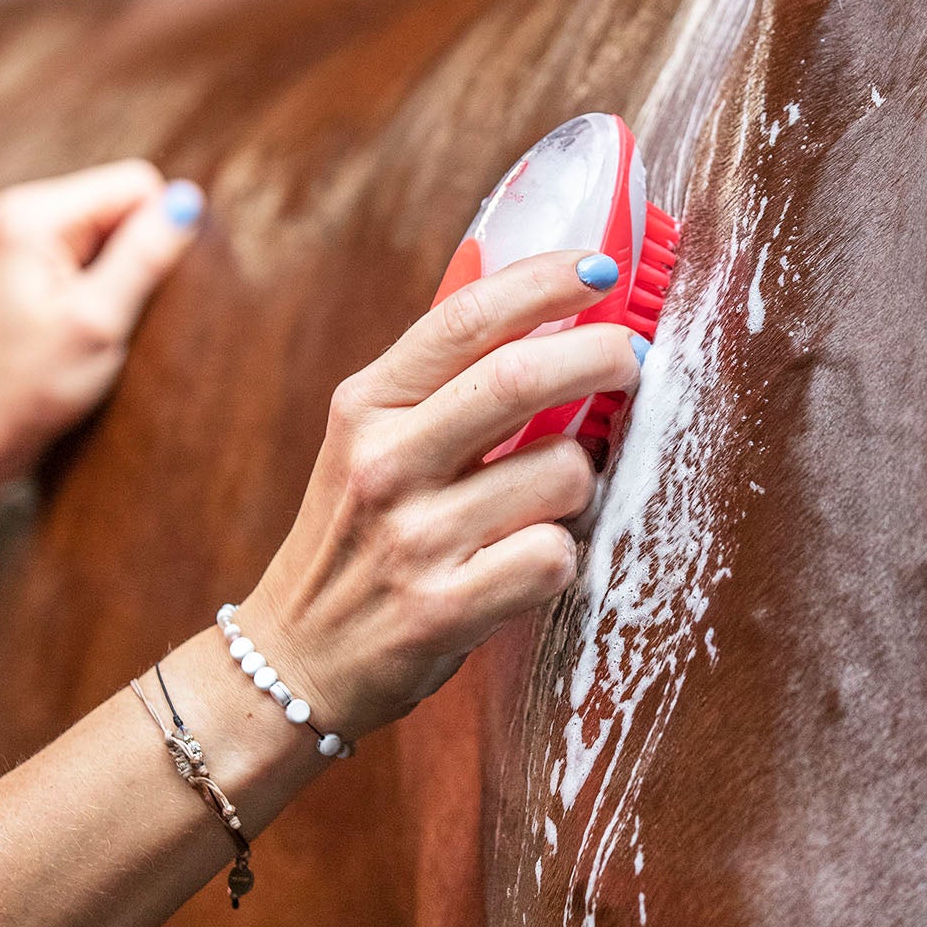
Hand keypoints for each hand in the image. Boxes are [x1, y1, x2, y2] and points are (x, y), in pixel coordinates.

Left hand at [0, 162, 204, 518]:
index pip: (137, 184)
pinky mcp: (29, 259)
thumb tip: (190, 201)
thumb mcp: (97, 323)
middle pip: (123, 202)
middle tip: (111, 314)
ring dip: (122, 274)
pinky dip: (105, 284)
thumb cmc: (27, 388)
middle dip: (137, 256)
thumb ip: (145, 256)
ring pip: (113, 227)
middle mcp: (23, 211)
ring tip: (95, 323)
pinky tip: (86, 322)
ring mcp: (23, 234)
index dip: (157, 237)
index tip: (134, 295)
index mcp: (33, 217)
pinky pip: (94, 249)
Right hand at [237, 251, 642, 737]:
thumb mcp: (371, 439)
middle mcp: (384, 463)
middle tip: (630, 360)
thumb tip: (545, 297)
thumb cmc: (360, 536)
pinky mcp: (442, 610)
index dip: (544, 282)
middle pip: (519, 378)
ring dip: (584, 477)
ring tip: (555, 494)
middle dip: (601, 355)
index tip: (601, 268)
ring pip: (559, 472)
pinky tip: (533, 559)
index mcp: (366, 406)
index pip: (463, 318)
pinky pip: (554, 557)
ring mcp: (412, 540)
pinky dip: (564, 555)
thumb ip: (444, 378)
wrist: (296, 658)